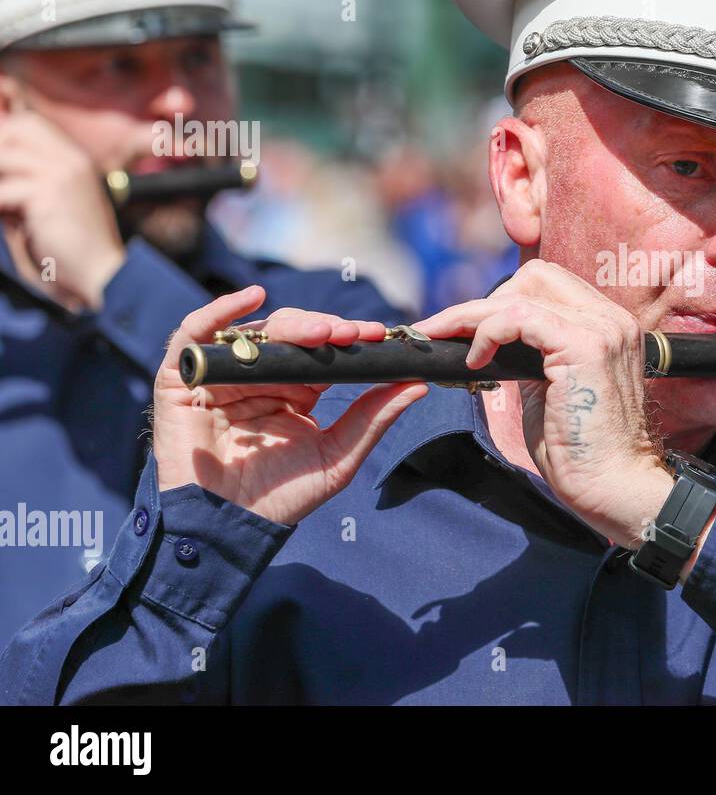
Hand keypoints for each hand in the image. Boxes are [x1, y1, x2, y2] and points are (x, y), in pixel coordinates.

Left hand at [0, 110, 124, 307]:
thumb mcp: (50, 205)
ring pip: (3, 158)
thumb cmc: (73, 247)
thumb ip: (23, 184)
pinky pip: (3, 191)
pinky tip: (6, 220)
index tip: (0, 167)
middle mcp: (72, 160)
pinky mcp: (51, 194)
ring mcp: (63, 174)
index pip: (29, 124)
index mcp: (76, 160)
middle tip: (1, 189)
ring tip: (5, 207)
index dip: (5, 135)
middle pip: (15, 130)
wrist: (102, 274)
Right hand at [152, 285, 427, 524]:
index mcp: (295, 392)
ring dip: (291, 325)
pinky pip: (195, 334)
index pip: (325, 353)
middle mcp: (260, 377)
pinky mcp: (182, 379)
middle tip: (352, 334)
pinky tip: (250, 299)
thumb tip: (417, 384)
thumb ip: (372, 419)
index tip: (380, 335)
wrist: (225, 531)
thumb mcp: (336, 458)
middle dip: (325, 329)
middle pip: (293, 335)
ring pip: (256, 331)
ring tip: (321, 333)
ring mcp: (221, 375)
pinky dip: (219, 310)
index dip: (350, 339)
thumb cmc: (279, 500)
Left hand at [413, 259, 674, 548]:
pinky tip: (475, 361)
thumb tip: (492, 344)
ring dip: (471, 314)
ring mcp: (601, 329)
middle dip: (481, 301)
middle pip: (533, 278)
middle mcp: (610, 319)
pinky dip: (488, 332)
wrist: (614, 487)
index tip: (460, 326)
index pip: (547, 285)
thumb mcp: (548, 391)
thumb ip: (529, 359)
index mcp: (606, 326)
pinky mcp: (585, 347)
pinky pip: (519, 317)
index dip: (501, 300)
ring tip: (443, 340)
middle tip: (441, 331)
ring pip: (520, 294)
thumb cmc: (580, 452)